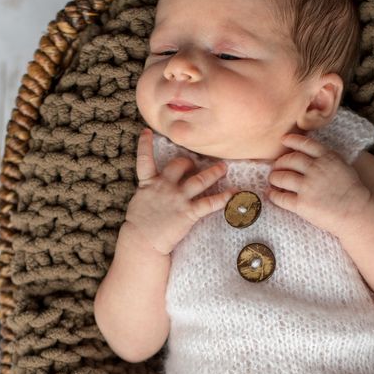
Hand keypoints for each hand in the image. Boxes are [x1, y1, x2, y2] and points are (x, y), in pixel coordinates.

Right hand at [124, 128, 234, 254]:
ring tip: (224, 167)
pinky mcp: (188, 212)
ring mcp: (177, 198)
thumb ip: (148, 191)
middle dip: (189, 161)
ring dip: (214, 172)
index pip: (145, 159)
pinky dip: (223, 198)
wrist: (142, 242)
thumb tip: (152, 188)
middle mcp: (164, 186)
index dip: (145, 144)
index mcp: (149, 183)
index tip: (148, 131)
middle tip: (196, 162)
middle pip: (180, 164)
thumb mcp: (139, 202)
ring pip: (200, 180)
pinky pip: (210, 203)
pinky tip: (233, 194)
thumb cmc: (139, 225)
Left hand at [267, 132, 370, 234]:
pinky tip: (272, 194)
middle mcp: (315, 169)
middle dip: (280, 162)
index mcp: (327, 158)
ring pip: (281, 177)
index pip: (304, 143)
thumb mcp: (343, 166)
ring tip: (273, 180)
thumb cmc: (353, 191)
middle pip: (289, 159)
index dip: (291, 140)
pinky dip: (273, 195)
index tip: (283, 140)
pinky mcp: (302, 204)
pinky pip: (281, 198)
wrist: (357, 212)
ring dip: (274, 177)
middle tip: (277, 166)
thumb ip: (327, 158)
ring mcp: (307, 187)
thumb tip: (309, 155)